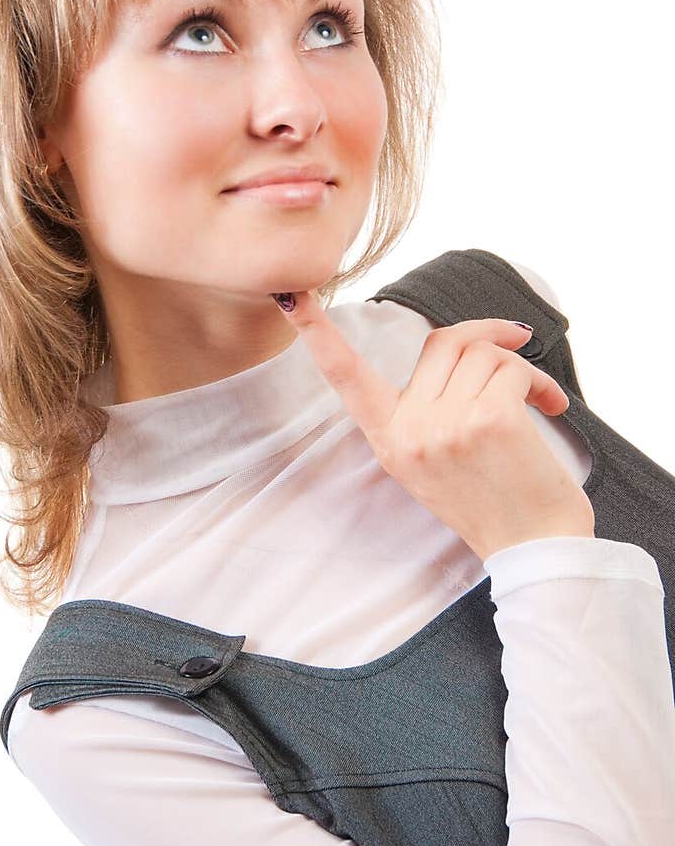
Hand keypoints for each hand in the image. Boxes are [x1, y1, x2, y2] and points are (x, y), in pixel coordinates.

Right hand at [271, 292, 595, 562]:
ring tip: (538, 399)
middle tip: (517, 345)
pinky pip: (514, 370)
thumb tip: (458, 345)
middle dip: (485, 338)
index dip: (317, 332)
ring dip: (520, 367)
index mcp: (388, 439)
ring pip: (483, 353)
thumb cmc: (493, 502)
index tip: (293, 297)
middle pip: (442, 342)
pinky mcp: (490, 420)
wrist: (535, 548)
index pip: (345, 377)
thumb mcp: (432, 462)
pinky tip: (552, 407)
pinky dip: (540, 383)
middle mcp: (409, 431)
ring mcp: (447, 425)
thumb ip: (425, 410)